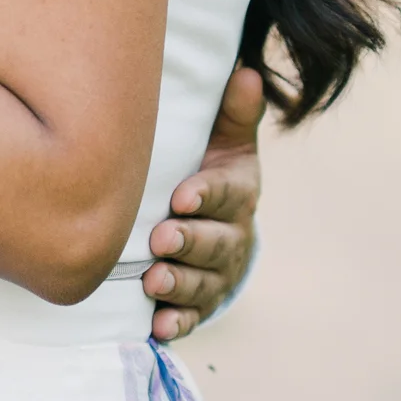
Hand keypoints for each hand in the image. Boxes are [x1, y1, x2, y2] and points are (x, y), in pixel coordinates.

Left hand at [143, 64, 264, 340]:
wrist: (216, 223)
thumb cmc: (210, 168)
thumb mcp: (225, 138)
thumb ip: (233, 111)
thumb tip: (246, 73)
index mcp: (238, 192)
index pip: (227, 194)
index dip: (206, 196)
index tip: (182, 196)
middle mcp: (232, 237)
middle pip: (215, 244)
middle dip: (189, 242)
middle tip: (161, 239)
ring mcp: (217, 274)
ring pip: (203, 283)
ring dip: (180, 283)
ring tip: (153, 280)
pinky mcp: (200, 303)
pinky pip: (192, 317)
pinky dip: (177, 323)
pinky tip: (158, 327)